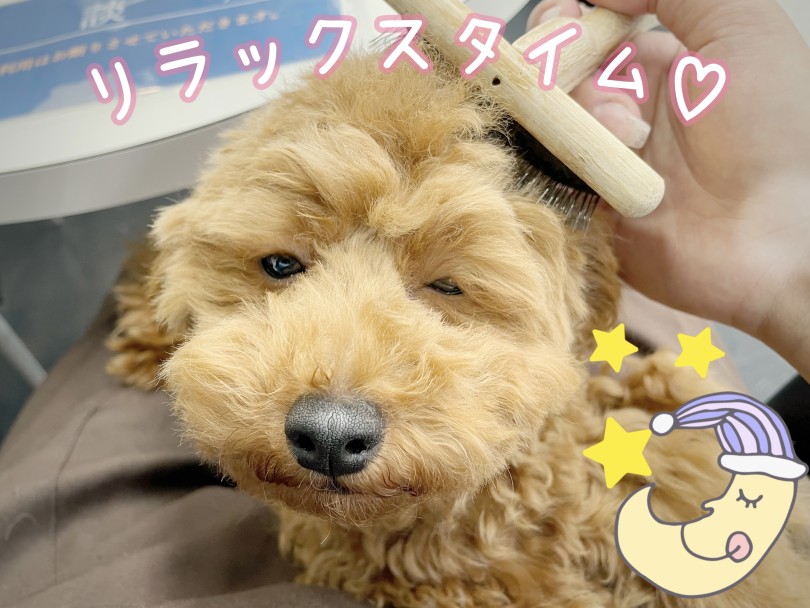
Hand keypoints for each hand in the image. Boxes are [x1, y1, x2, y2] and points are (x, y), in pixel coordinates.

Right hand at [527, 0, 809, 377]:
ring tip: (628, 136)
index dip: (566, 22)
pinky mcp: (589, 208)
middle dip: (560, 64)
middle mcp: (625, 114)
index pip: (588, 35)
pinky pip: (550, 173)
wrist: (777, 238)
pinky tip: (606, 167)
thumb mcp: (742, 32)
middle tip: (572, 71)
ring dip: (582, 117)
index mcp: (658, 70)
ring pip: (551, 122)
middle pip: (557, 74)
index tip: (567, 18)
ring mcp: (604, 162)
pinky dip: (568, 161)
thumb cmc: (776, 134)